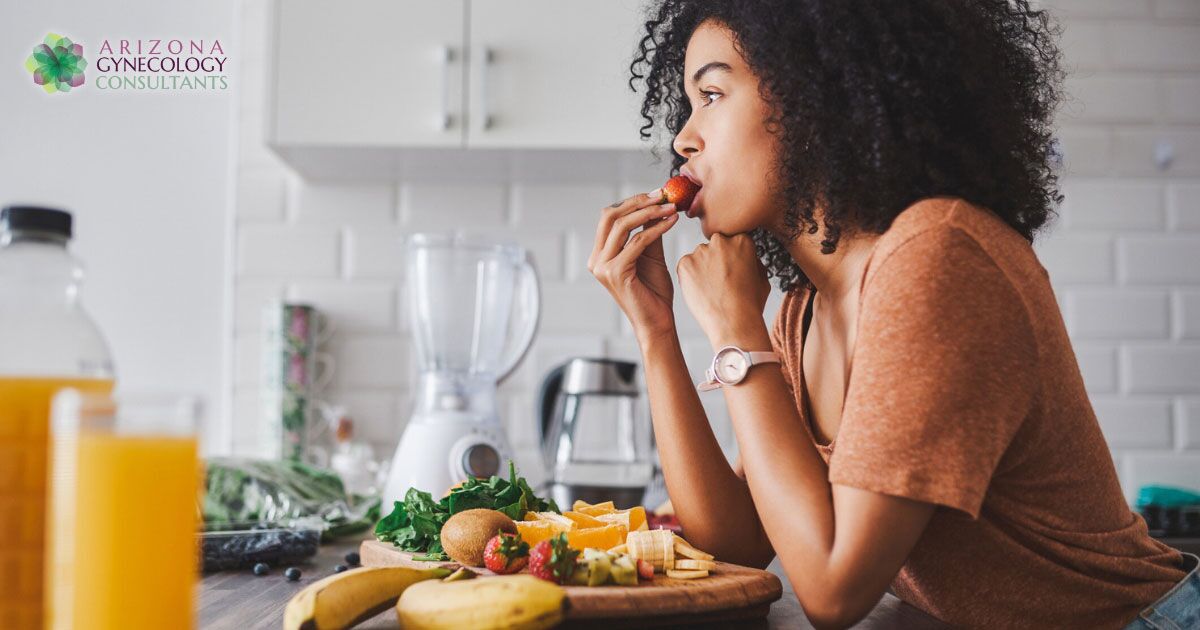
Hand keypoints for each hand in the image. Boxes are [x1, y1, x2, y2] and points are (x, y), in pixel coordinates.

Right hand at [588, 190, 681, 342]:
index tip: (657, 193)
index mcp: (600, 255)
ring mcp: (603, 267)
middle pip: (610, 216)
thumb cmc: (654, 292)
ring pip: (622, 226)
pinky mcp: (615, 273)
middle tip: (662, 195)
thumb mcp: (650, 255)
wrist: (657, 322)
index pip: (609, 218)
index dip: (632, 202)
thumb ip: (648, 232)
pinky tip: (671, 222)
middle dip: (637, 202)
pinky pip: (637, 241)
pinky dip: (656, 229)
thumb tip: (655, 205)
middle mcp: (597, 260)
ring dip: (649, 212)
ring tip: (670, 207)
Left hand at [677, 233, 771, 348]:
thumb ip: (752, 261)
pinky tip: (701, 292)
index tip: (733, 272)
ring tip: (711, 290)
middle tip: (720, 282)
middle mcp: (720, 241)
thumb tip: (745, 257)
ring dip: (702, 269)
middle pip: (715, 247)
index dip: (733, 258)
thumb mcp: (762, 278)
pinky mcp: (684, 264)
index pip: (733, 242)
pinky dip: (690, 278)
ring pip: (699, 257)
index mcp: (742, 240)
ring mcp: (700, 251)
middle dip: (716, 260)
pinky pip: (686, 267)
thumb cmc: (750, 304)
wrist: (733, 323)